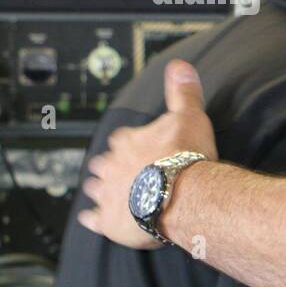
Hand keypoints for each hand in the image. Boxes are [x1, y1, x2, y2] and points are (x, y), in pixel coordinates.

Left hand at [78, 60, 217, 249]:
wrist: (185, 195)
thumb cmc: (187, 158)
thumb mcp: (190, 116)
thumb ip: (183, 92)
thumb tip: (179, 66)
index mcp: (127, 141)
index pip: (121, 138)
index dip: (130, 143)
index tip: (138, 147)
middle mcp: (112, 165)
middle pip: (104, 163)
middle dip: (111, 166)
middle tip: (125, 171)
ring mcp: (109, 193)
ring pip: (96, 188)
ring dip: (102, 189)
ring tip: (112, 193)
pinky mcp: (110, 220)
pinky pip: (93, 218)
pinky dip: (94, 218)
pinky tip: (96, 218)